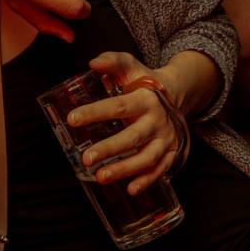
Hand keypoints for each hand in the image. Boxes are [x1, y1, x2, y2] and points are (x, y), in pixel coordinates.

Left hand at [66, 52, 186, 194]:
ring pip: (147, 158)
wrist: (177, 94)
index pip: (118, 106)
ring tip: (101, 176)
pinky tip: (130, 189)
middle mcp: (158, 120)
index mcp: (146, 99)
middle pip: (133, 137)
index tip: (72, 119)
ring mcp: (166, 139)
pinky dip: (147, 181)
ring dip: (125, 169)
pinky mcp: (172, 152)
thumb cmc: (144, 82)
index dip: (95, 112)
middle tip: (86, 158)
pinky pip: (161, 170)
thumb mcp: (130, 67)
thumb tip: (92, 62)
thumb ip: (112, 61)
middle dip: (110, 149)